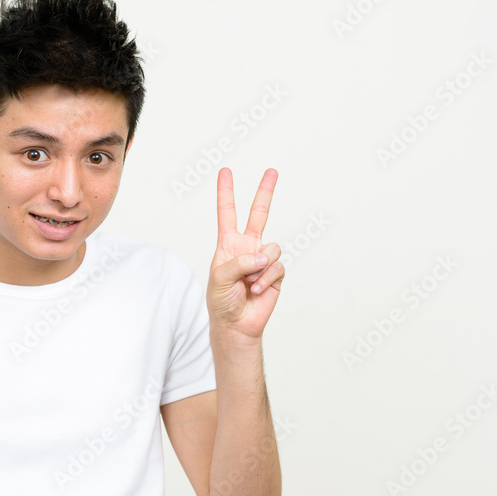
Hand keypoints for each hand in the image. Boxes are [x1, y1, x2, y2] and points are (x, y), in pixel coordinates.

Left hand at [206, 167, 284, 339]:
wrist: (236, 325)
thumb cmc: (221, 301)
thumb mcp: (219, 278)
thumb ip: (238, 262)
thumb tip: (262, 256)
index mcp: (228, 244)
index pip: (227, 213)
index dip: (226, 192)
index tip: (225, 171)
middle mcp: (247, 248)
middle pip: (259, 214)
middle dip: (265, 192)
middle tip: (272, 171)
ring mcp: (262, 260)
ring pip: (272, 248)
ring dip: (260, 266)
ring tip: (250, 282)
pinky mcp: (275, 274)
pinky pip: (277, 267)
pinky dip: (266, 279)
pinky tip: (257, 289)